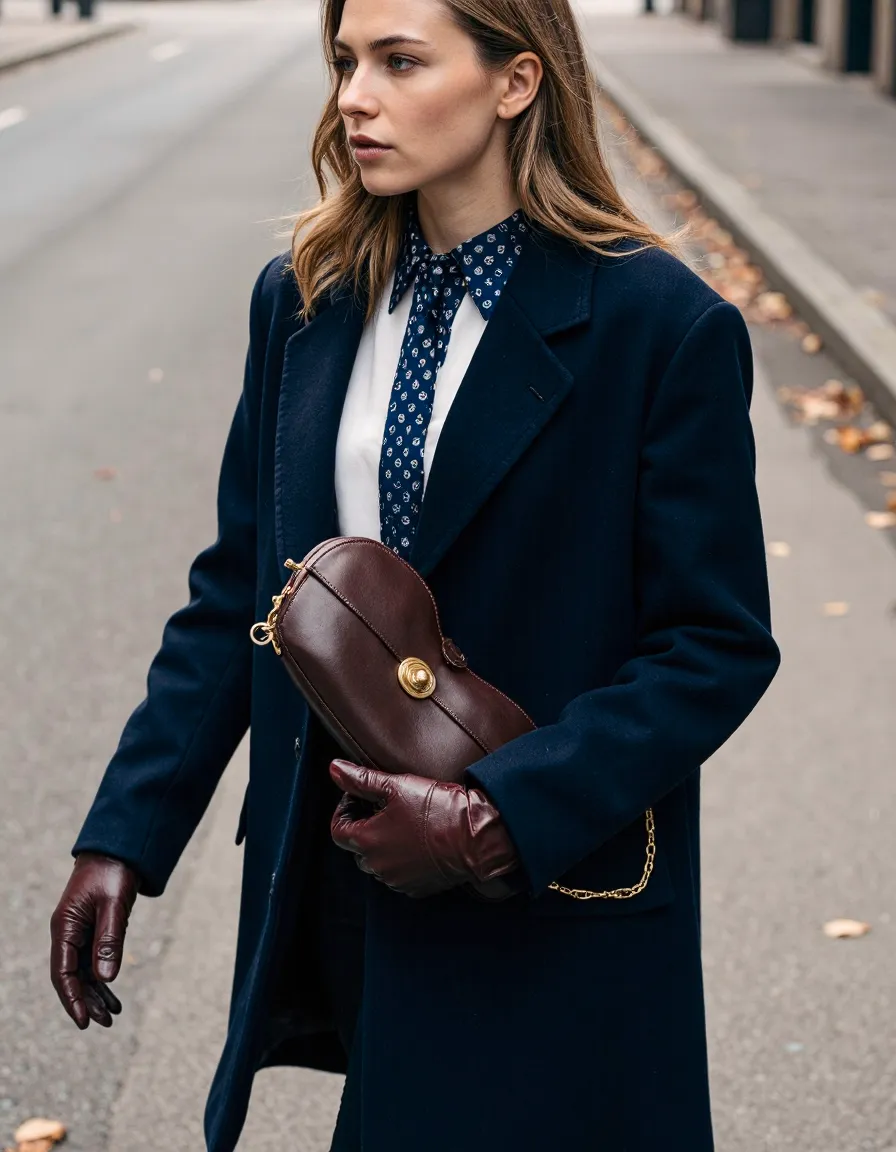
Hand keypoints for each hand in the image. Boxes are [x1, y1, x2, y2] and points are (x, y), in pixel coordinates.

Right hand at [49, 851, 138, 1028]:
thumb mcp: (114, 905)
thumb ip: (109, 939)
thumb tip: (106, 979)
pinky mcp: (92, 930)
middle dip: (86, 1001)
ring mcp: (78, 932)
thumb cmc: (113, 872)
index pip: (62, 973)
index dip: (72, 999)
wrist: (118, 849)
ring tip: (113, 1015)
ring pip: (83, 972)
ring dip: (97, 993)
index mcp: (65, 926)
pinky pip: (94, 961)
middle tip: (106, 1023)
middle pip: (72, 976)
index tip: (83, 1022)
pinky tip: (113, 994)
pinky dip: (104, 978)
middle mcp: (67, 932)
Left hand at [328, 759, 522, 898]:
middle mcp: (377, 866)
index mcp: (366, 841)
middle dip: (366, 826)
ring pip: (379, 861)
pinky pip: (400, 873)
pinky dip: (403, 859)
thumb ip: (361, 779)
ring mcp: (397, 880)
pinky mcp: (417, 888)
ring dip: (385, 844)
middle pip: (357, 847)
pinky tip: (420, 840)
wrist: (476, 837)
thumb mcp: (396, 786)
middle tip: (386, 806)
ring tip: (406, 822)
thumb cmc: (437, 809)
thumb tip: (335, 769)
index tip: (361, 796)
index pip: (338, 829)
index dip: (345, 809)